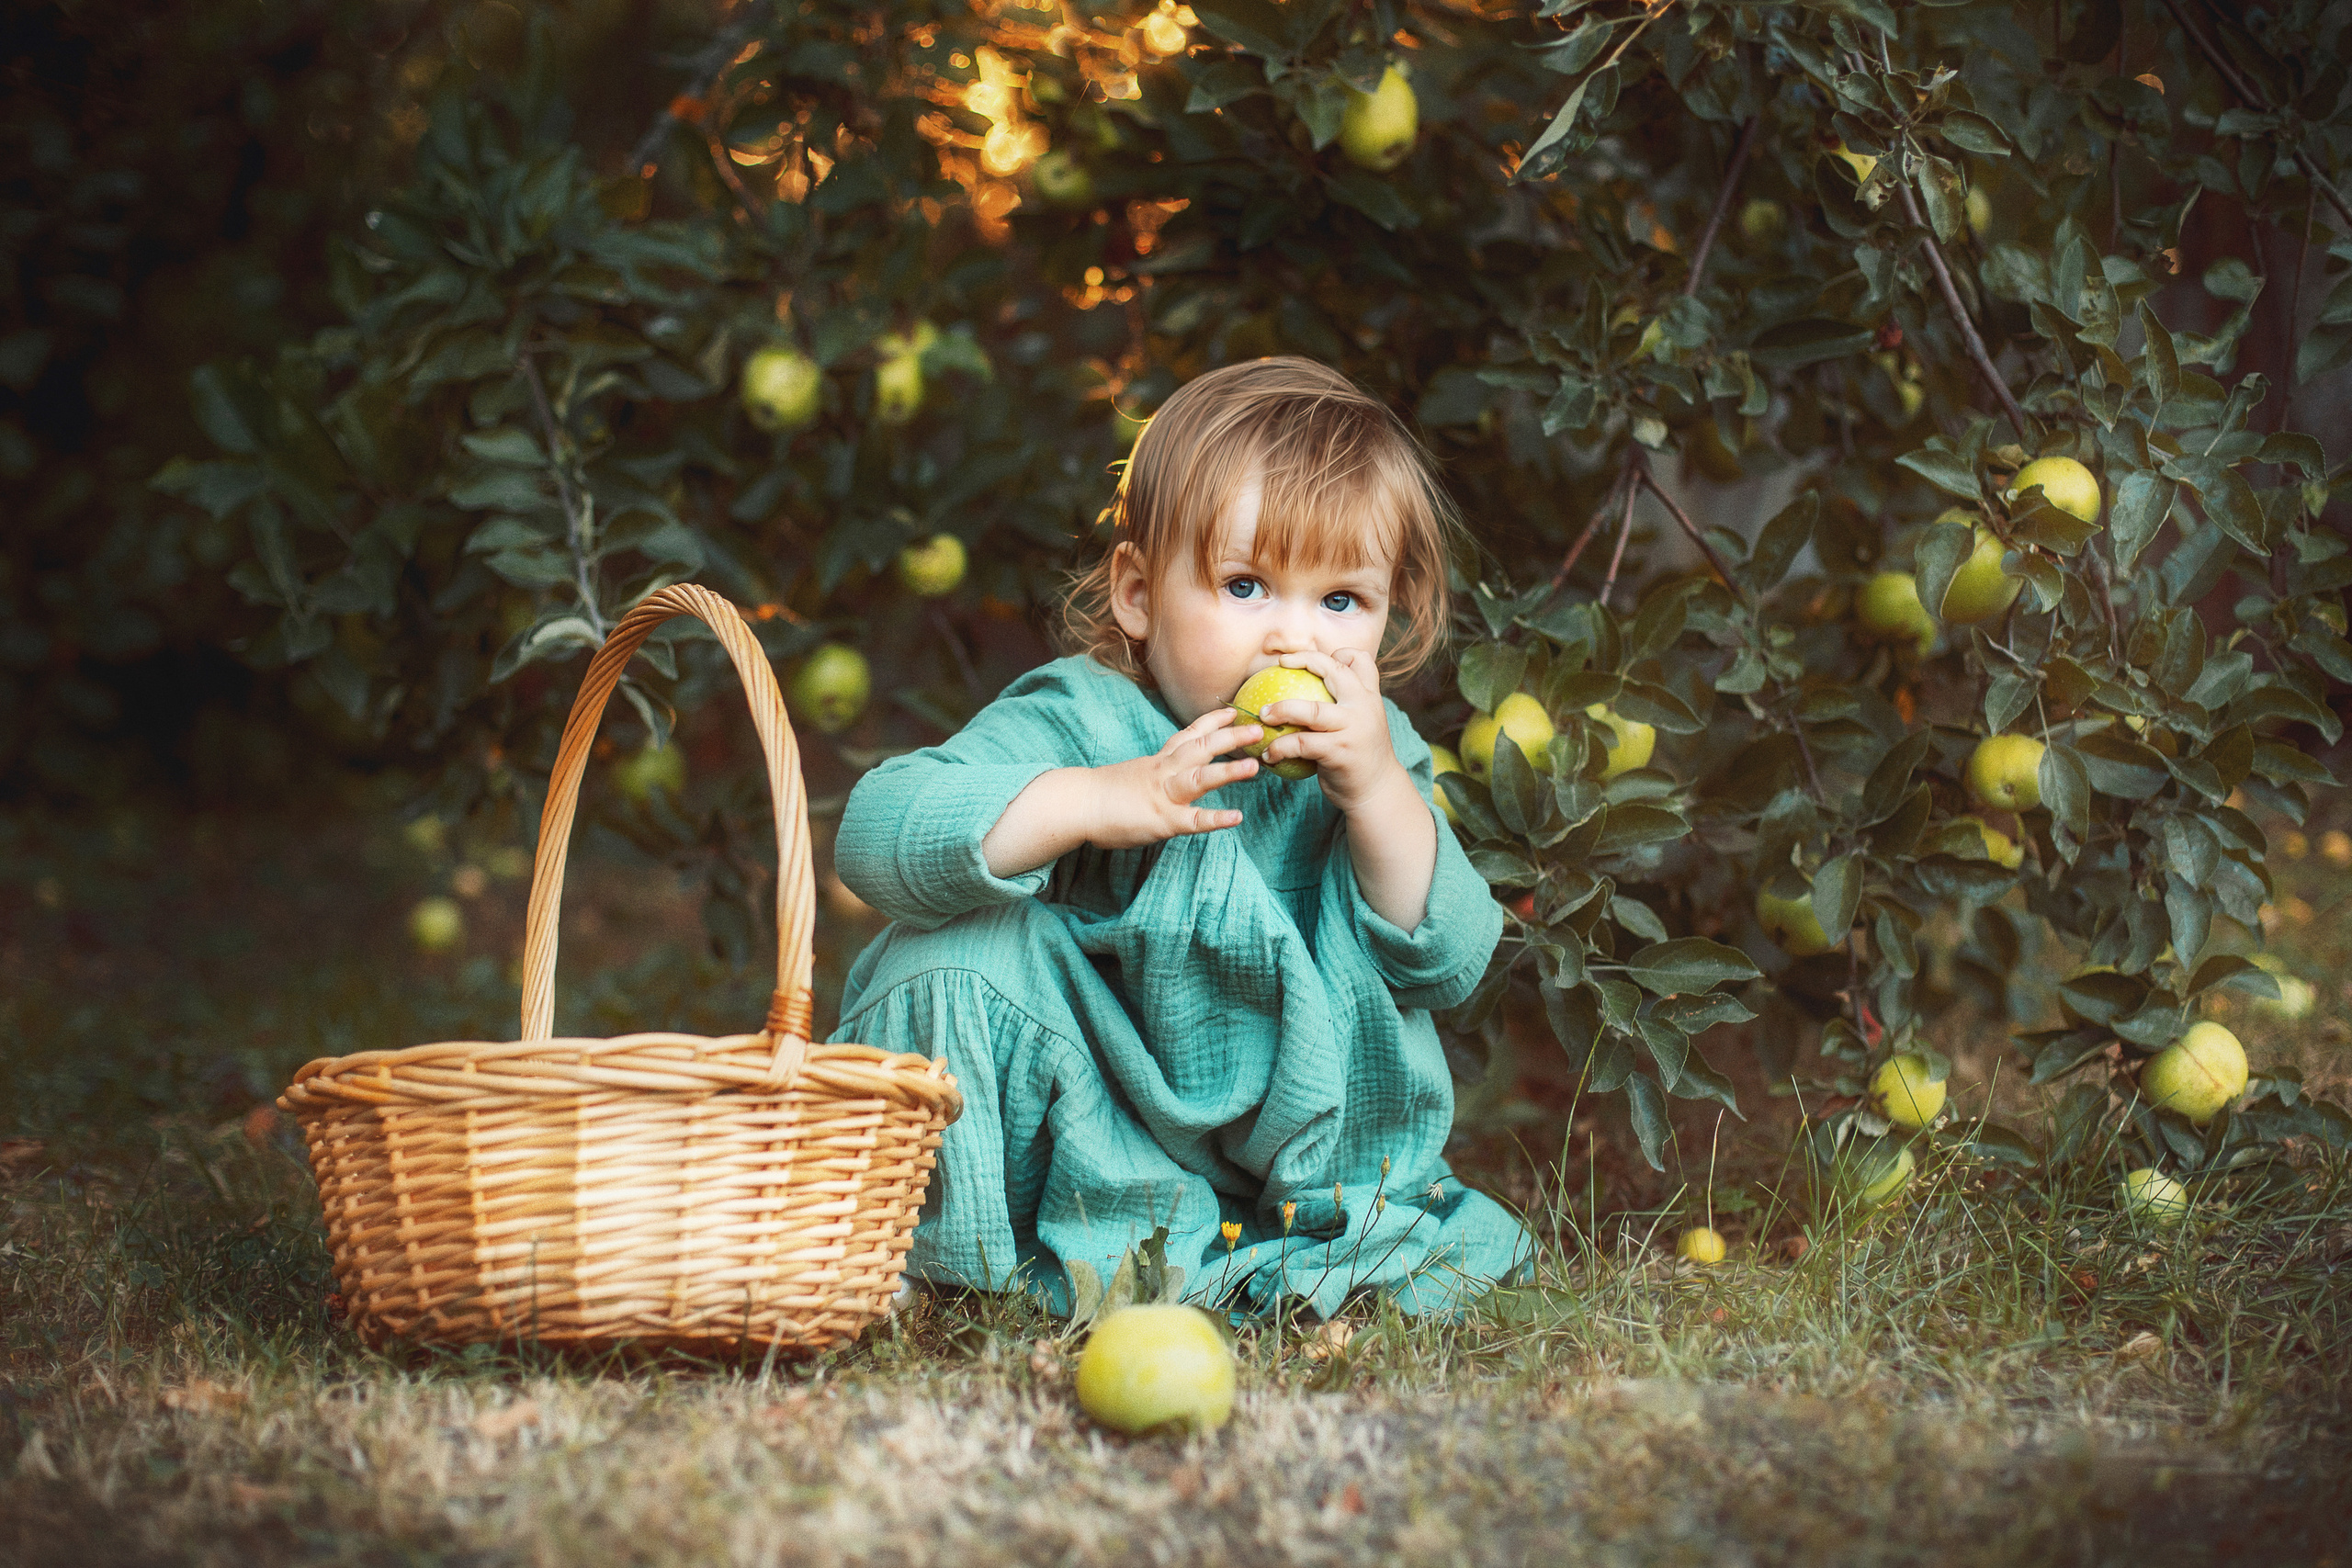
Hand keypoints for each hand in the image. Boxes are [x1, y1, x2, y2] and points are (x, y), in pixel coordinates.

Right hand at [1081, 706, 1266, 848]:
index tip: (1233, 711)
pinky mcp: (1162, 820)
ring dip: (1228, 771)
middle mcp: (1164, 772)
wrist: (1076, 804)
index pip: (1188, 735)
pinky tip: (1236, 817)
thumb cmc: (1101, 793)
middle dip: (1231, 738)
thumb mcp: (1133, 774)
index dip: (1212, 722)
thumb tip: (1164, 776)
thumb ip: (1154, 773)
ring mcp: (1164, 795)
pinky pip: (1192, 820)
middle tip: (1258, 727)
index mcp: (1158, 762)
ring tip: (1254, 765)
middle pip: (1201, 748)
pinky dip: (1215, 819)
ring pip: (1200, 778)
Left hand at [1254, 648, 1412, 814]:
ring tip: (1263, 715)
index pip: (1360, 659)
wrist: (1377, 791)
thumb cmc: (1359, 756)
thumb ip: (1344, 706)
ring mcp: (1353, 727)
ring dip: (1280, 710)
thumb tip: (1302, 690)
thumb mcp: (1361, 724)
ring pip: (1309, 709)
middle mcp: (1364, 706)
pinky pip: (1300, 743)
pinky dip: (1279, 748)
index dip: (1337, 653)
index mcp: (1369, 696)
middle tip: (1279, 665)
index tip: (1312, 660)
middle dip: (1303, 660)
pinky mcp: (1339, 750)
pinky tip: (1269, 755)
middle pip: (1333, 669)